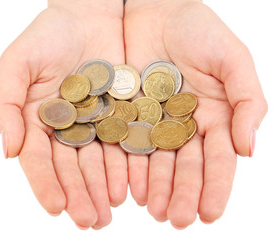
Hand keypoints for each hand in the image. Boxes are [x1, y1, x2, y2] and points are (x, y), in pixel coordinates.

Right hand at [0, 0, 126, 229]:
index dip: (47, 185)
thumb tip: (8, 151)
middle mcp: (70, 127)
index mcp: (41, 120)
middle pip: (73, 168)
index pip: (42, 160)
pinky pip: (125, 143)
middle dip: (80, 195)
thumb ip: (6, 106)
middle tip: (89, 222)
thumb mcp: (17, 64)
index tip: (57, 208)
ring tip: (110, 212)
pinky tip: (131, 186)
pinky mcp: (123, 114)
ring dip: (104, 188)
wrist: (90, 13)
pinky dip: (127, 165)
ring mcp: (98, 123)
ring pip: (100, 162)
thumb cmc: (50, 34)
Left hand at [124, 0, 266, 227]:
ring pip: (157, 162)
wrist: (156, 10)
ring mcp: (155, 123)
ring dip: (156, 187)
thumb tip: (249, 150)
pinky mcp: (129, 115)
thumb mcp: (232, 59)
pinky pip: (129, 145)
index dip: (216, 187)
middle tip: (177, 220)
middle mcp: (185, 126)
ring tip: (153, 210)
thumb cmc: (198, 30)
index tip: (210, 214)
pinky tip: (129, 187)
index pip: (218, 160)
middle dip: (183, 194)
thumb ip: (246, 102)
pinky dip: (130, 166)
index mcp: (214, 117)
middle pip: (185, 167)